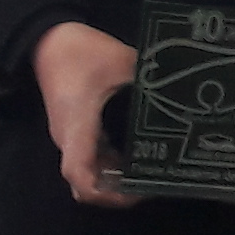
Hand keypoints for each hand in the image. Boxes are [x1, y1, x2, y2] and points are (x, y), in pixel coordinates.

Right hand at [32, 21, 141, 208]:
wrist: (49, 40)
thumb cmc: (81, 52)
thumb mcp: (122, 63)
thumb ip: (150, 84)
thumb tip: (185, 97)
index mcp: (76, 127)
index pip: (80, 175)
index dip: (105, 193)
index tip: (137, 193)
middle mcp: (70, 139)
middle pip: (87, 182)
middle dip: (119, 190)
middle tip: (157, 182)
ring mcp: (72, 136)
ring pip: (92, 171)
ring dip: (118, 176)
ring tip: (156, 170)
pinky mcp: (77, 129)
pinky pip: (94, 156)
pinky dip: (115, 161)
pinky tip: (143, 153)